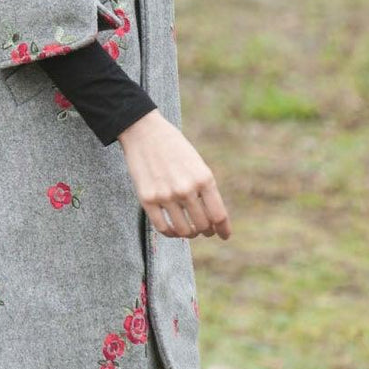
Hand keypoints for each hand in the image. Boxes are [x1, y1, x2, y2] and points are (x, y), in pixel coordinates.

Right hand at [117, 110, 230, 239]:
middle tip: (204, 230)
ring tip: (189, 230)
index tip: (224, 236)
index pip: (218, 215)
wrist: (145, 132)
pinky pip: (163, 228)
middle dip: (206, 231)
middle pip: (202, 226)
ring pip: (184, 231)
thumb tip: (211, 217)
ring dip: (189, 233)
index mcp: (204, 178)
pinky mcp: (147, 199)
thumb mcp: (197, 164)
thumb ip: (205, 189)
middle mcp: (186, 189)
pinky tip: (173, 229)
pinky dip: (171, 233)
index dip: (223, 229)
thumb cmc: (174, 147)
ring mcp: (166, 195)